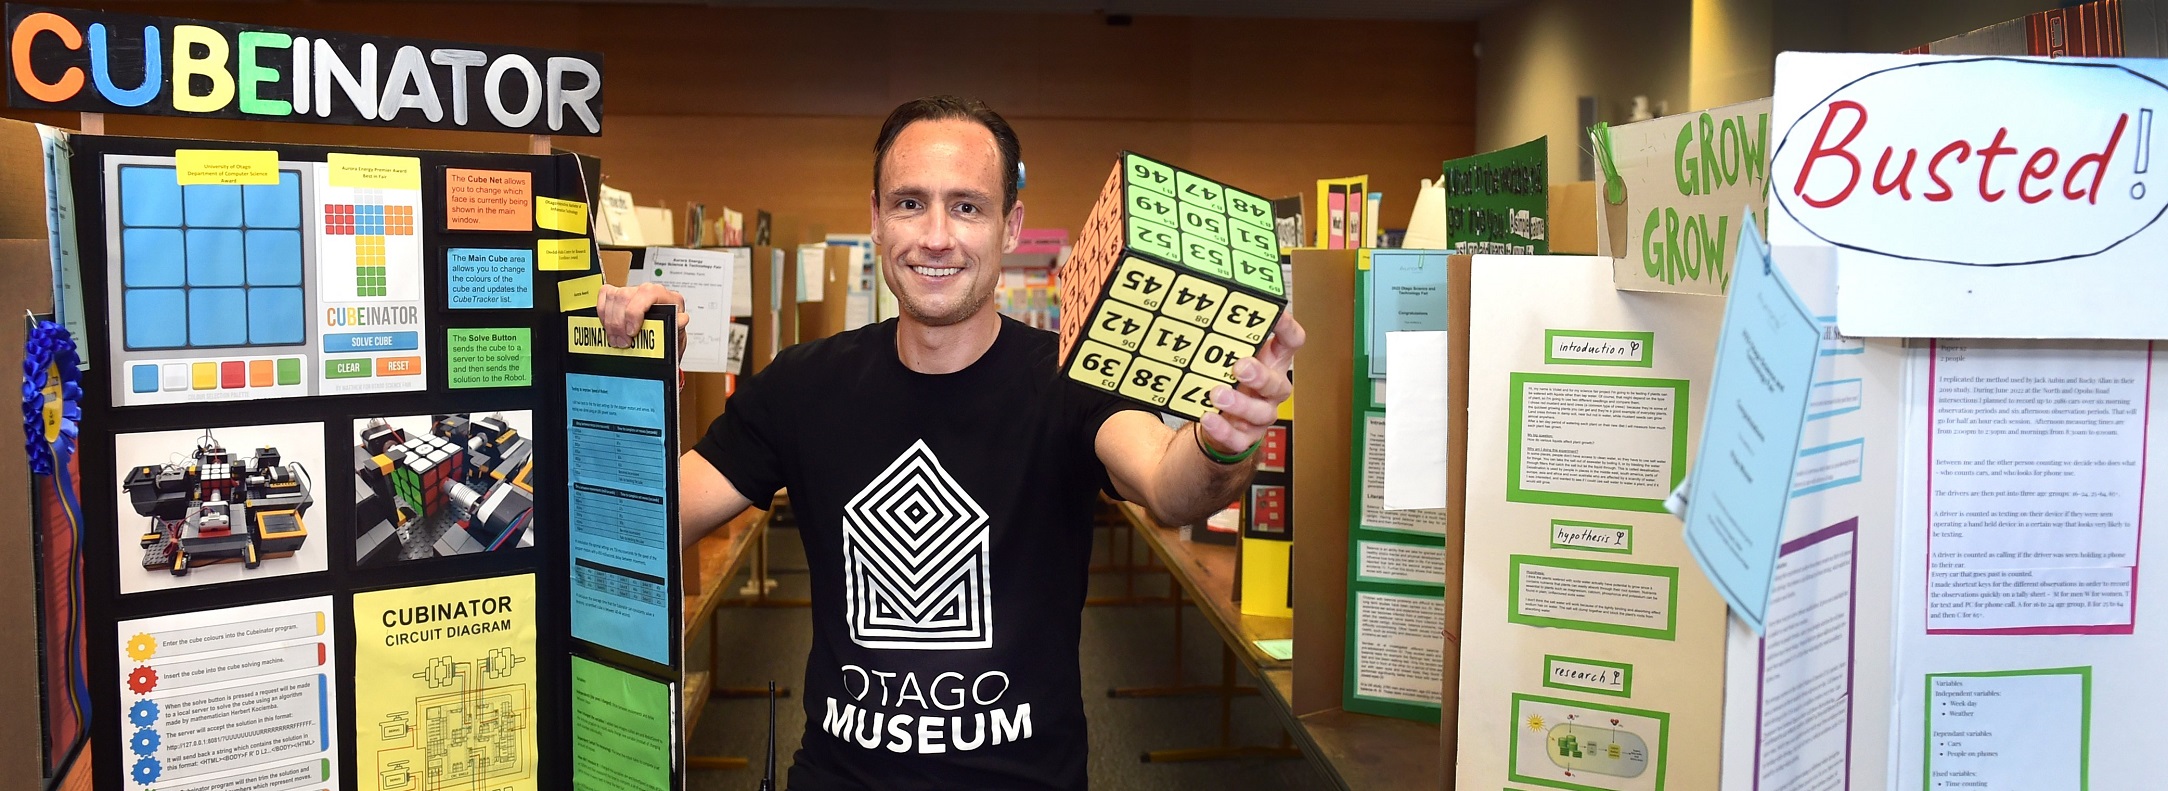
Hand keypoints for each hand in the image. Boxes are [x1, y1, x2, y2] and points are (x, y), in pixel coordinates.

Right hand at [596, 282, 691, 349]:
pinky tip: (609, 326)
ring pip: (613, 297)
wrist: (666, 339)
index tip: (632, 331)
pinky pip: (605, 295)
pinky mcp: (619, 295)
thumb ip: (679, 327)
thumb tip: (680, 320)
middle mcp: (649, 291)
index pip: (647, 292)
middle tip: (623, 343)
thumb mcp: (678, 334)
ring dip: (611, 322)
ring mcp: (633, 291)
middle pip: (625, 296)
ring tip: (617, 340)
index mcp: (667, 296)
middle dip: (619, 323)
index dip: (635, 311)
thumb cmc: (672, 334)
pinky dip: (603, 313)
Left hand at [1201, 311, 1305, 454]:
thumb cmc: (1228, 381)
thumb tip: (1206, 310)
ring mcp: (1261, 415)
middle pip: (1278, 384)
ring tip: (1217, 394)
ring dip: (1240, 403)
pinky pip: (1238, 438)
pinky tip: (1208, 417)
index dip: (1288, 329)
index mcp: (1272, 364)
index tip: (1277, 314)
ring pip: (1260, 413)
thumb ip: (1225, 339)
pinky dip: (1223, 429)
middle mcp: (1271, 390)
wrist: (1217, 422)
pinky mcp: (1245, 438)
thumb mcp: (1229, 357)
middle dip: (1260, 375)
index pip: (1291, 343)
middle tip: (1240, 366)